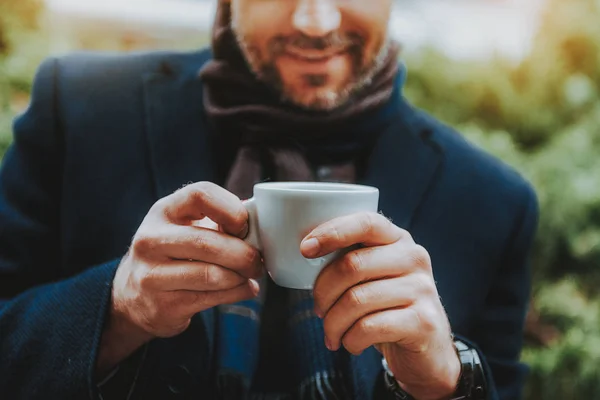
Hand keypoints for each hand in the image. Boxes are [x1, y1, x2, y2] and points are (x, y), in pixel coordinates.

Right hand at [98, 182, 262, 373]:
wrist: (134, 295)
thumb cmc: (175, 252)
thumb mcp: (187, 226)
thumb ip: (220, 219)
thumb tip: (262, 219)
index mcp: (164, 211)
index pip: (201, 194)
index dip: (231, 209)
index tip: (245, 226)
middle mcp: (151, 240)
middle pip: (208, 242)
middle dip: (243, 254)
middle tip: (257, 260)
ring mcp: (152, 275)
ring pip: (212, 274)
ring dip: (241, 276)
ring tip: (250, 275)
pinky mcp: (163, 305)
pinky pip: (211, 298)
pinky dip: (237, 293)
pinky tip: (244, 289)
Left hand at [301, 212, 459, 399]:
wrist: (427, 350)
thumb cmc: (386, 307)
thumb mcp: (372, 276)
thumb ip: (349, 259)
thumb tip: (304, 253)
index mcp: (398, 239)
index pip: (365, 222)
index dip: (331, 232)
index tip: (305, 250)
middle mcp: (414, 258)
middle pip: (352, 265)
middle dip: (323, 292)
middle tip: (318, 310)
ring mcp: (422, 289)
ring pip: (356, 300)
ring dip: (333, 323)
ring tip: (332, 333)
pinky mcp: (423, 322)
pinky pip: (369, 327)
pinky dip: (350, 339)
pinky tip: (351, 343)